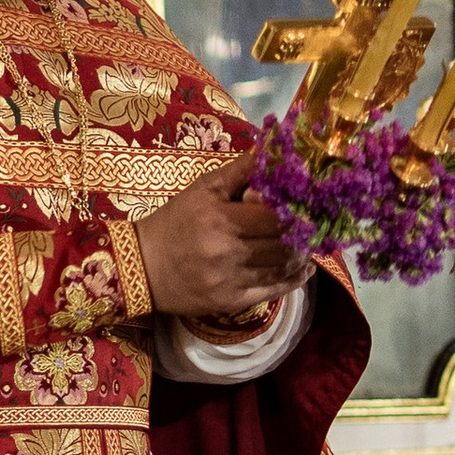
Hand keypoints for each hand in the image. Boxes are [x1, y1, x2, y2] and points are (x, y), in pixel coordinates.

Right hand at [134, 176, 309, 321]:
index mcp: (221, 218)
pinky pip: (273, 291)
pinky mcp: (231, 302)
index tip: (308, 204)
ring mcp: (231, 280)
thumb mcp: (202, 189)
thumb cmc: (173, 222)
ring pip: (281, 267)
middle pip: (283, 243)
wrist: (140, 266)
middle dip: (303, 233)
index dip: (297, 210)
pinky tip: (303, 270)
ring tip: (308, 244)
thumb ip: (239, 171)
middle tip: (314, 225)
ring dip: (300, 255)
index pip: (275, 215)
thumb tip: (272, 152)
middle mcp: (228, 251)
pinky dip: (293, 280)